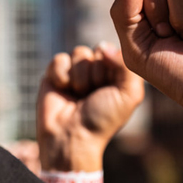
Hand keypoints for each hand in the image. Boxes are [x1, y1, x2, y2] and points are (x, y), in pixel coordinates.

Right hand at [37, 42, 144, 169]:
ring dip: (79, 77)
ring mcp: (75, 71)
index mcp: (117, 74)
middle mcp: (97, 70)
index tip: (108, 90)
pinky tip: (63, 90)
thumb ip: (126, 66)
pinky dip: (61, 75)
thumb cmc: (102, 120)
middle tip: (92, 95)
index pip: (115, 52)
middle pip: (97, 50)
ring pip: (78, 53)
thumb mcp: (128, 95)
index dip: (111, 69)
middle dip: (95, 74)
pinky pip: (59, 59)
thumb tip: (103, 45)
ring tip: (78, 95)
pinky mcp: (54, 73)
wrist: (71, 137)